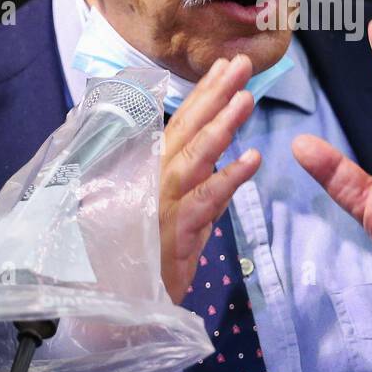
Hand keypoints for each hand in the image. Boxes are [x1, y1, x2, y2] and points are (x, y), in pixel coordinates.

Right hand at [158, 54, 260, 304]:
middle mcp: (154, 180)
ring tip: (248, 97)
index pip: (181, 125)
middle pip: (188, 130)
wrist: (117, 308)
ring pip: (196, 157)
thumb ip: (195, 187)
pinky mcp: (174, 233)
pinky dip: (230, 178)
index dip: (204, 95)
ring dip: (223, 125)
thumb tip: (220, 160)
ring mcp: (162, 205)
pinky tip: (254, 158)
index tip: (225, 66)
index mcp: (154, 172)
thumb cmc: (141, 257)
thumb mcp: (173, 214)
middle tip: (241, 63)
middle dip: (216, 94)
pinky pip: (207, 201)